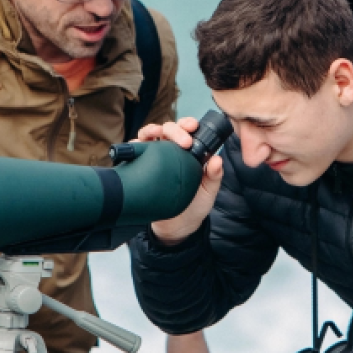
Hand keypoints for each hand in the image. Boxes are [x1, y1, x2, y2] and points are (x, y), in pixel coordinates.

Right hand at [138, 118, 223, 244]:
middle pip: (168, 129)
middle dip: (174, 129)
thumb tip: (217, 159)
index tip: (193, 127)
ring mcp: (154, 158)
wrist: (177, 227)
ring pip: (149, 135)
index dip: (188, 124)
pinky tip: (138, 146)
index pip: (187, 130)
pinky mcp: (141, 168)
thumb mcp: (209, 191)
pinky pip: (134, 153)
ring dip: (151, 130)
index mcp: (188, 152)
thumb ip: (214, 175)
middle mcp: (170, 151)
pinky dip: (134, 145)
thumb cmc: (195, 205)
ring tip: (156, 134)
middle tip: (183, 141)